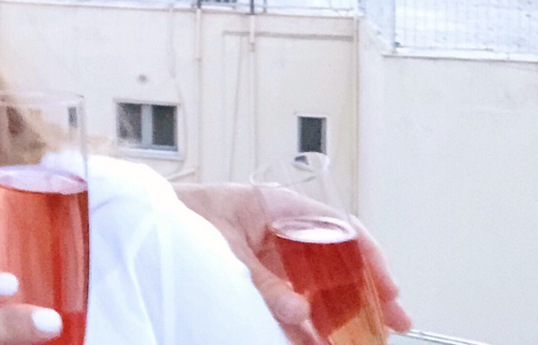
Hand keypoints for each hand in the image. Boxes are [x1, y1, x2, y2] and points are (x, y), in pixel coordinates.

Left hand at [174, 182, 412, 344]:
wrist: (143, 220)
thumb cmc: (182, 213)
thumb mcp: (223, 243)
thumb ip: (260, 280)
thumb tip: (298, 313)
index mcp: (279, 207)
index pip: (338, 226)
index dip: (369, 256)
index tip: (389, 288)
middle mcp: (282, 231)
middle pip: (337, 259)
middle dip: (367, 292)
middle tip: (394, 323)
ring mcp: (271, 257)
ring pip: (317, 286)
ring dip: (340, 315)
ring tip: (361, 340)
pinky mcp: (258, 280)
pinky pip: (290, 302)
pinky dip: (306, 324)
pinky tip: (316, 341)